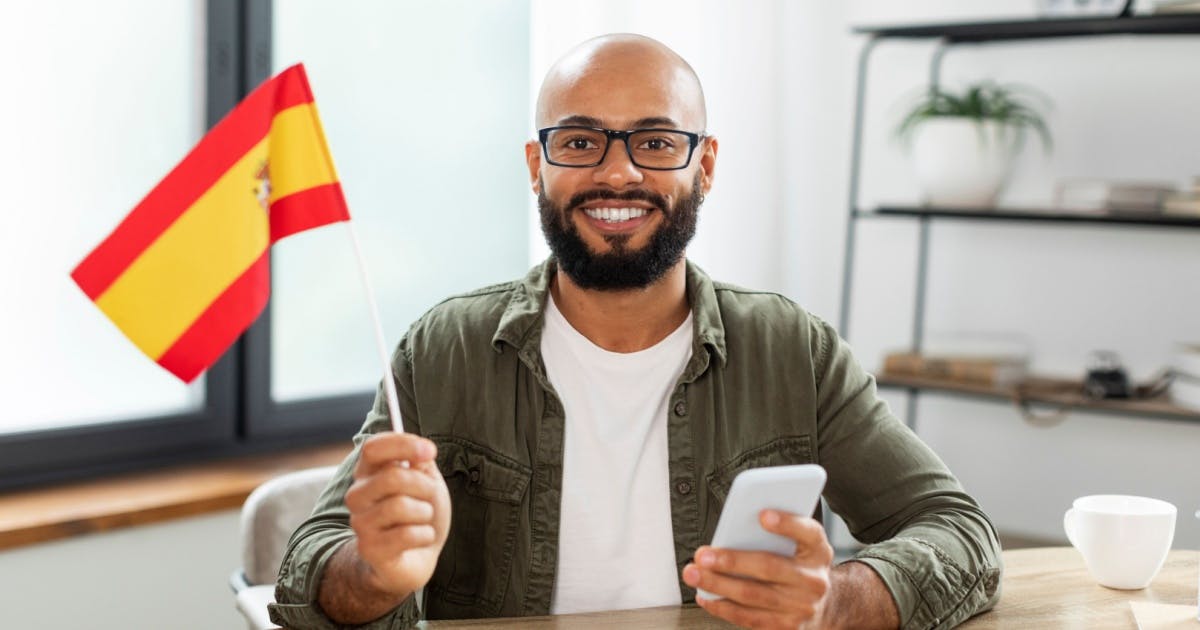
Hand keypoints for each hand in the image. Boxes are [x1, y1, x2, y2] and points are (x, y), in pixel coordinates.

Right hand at [344, 432, 451, 597]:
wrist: (417, 557)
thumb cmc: (420, 514)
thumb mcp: (427, 482)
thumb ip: (420, 462)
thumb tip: (420, 451)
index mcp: (368, 472)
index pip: (373, 448)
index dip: (403, 445)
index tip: (430, 451)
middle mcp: (357, 495)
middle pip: (392, 476)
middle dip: (423, 486)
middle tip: (430, 496)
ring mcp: (360, 523)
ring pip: (399, 506)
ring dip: (425, 512)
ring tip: (423, 519)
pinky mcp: (369, 549)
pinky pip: (406, 534)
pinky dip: (425, 535)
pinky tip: (421, 538)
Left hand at [683, 510, 833, 629]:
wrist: (822, 604)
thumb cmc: (800, 564)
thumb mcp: (799, 543)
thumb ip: (777, 531)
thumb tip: (736, 527)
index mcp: (817, 550)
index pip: (808, 532)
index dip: (787, 523)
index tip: (763, 515)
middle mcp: (814, 580)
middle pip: (769, 567)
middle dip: (731, 561)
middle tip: (703, 555)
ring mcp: (801, 607)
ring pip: (753, 596)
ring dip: (718, 585)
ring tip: (694, 574)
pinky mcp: (786, 627)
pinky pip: (749, 618)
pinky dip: (723, 607)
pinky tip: (705, 595)